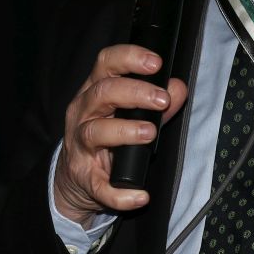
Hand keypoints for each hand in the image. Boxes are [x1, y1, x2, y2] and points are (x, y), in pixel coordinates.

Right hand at [52, 44, 187, 227]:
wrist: (75, 177)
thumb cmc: (106, 135)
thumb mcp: (129, 113)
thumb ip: (156, 101)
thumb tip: (178, 88)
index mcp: (94, 91)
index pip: (106, 63)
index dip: (129, 57)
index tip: (155, 63)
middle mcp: (83, 113)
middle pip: (102, 93)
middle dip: (134, 92)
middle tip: (161, 100)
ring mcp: (80, 146)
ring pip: (94, 133)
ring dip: (124, 131)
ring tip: (150, 132)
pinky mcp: (85, 177)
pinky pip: (99, 186)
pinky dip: (119, 193)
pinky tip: (140, 195)